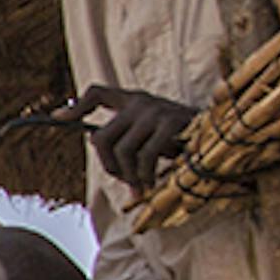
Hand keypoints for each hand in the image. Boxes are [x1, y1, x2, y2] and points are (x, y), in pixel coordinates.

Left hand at [64, 85, 202, 189]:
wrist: (221, 134)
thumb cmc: (181, 140)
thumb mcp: (152, 134)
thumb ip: (129, 138)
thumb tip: (104, 156)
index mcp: (135, 101)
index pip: (100, 93)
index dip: (78, 106)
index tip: (58, 117)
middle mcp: (141, 102)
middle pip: (100, 138)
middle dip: (108, 166)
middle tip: (124, 180)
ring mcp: (155, 111)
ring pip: (121, 151)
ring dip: (128, 176)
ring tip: (140, 185)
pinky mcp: (170, 124)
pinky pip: (144, 156)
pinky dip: (144, 175)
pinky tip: (150, 183)